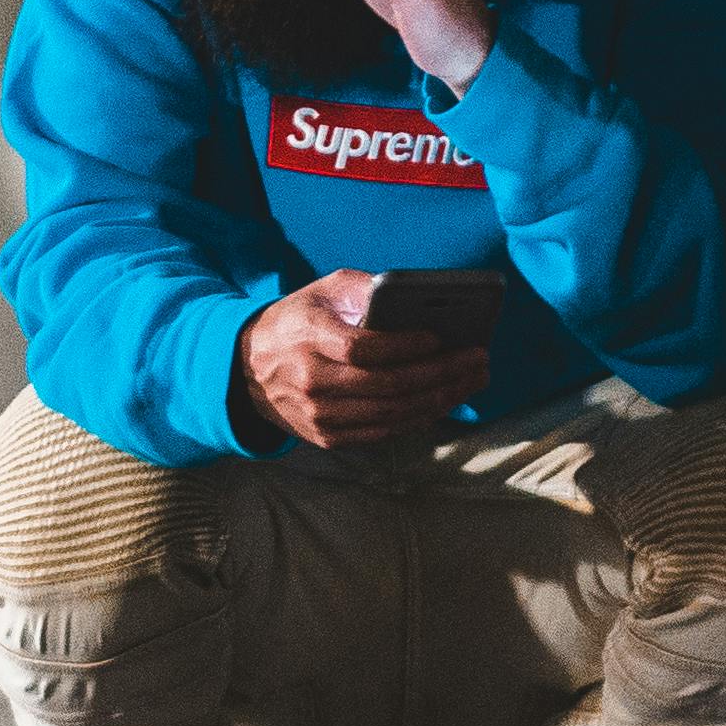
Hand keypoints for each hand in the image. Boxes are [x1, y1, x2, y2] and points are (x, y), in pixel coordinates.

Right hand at [231, 269, 493, 452]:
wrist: (248, 368)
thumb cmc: (299, 320)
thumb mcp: (323, 290)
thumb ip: (365, 288)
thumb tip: (414, 298)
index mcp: (308, 338)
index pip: (361, 349)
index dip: (403, 347)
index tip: (438, 337)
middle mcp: (310, 381)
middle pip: (386, 386)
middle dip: (440, 374)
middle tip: (477, 359)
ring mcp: (318, 416)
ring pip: (390, 415)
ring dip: (439, 399)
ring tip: (471, 380)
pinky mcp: (326, 437)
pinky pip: (383, 433)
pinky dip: (419, 418)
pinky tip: (445, 400)